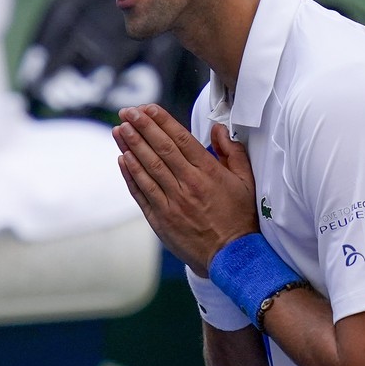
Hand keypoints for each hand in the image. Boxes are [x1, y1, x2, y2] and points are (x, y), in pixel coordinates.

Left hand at [114, 105, 258, 275]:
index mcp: (208, 173)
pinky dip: (131, 175)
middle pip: (160, 150)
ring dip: (130, 147)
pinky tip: (122, 159)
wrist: (233, 257)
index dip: (161, 121)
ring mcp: (172, 203)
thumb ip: (233, 152)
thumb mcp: (246, 182)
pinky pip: (141, 193)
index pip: (180, 139)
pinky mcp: (160, 219)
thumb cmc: (240, 218)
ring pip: (147, 169)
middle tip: (126, 112)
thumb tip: (217, 129)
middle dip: (141, 128)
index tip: (146, 108)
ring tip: (118, 130)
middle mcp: (188, 185)